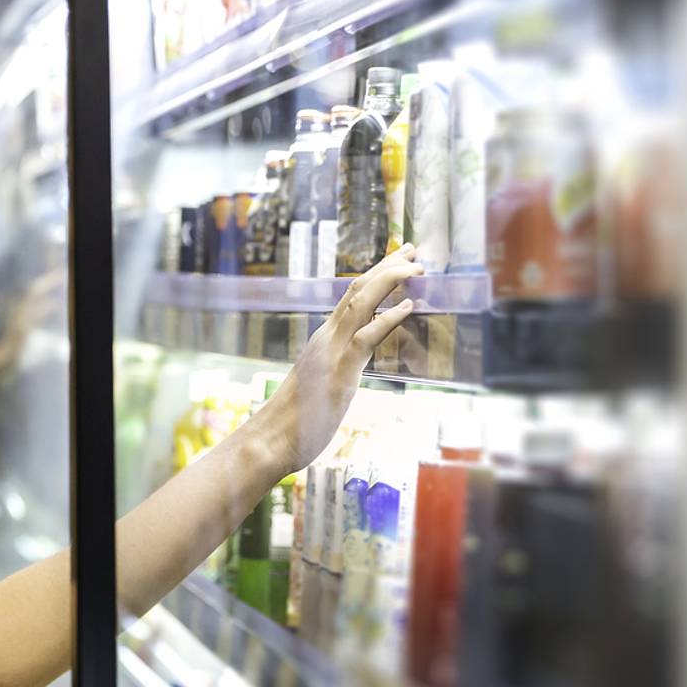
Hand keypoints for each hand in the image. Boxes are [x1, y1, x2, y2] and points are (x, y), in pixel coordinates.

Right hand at [253, 244, 423, 473]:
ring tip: (415, 264)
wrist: (272, 439)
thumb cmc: (295, 420)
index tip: (396, 260)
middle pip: (358, 290)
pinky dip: (389, 317)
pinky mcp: (339, 372)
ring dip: (390, 280)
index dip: (375, 276)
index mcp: (324, 340)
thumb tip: (350, 366)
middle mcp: (327, 338)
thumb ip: (337, 368)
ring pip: (361, 303)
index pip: (351, 297)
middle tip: (411, 248)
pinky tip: (408, 304)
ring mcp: (332, 352)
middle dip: (386, 266)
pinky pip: (367, 337)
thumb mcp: (321, 384)